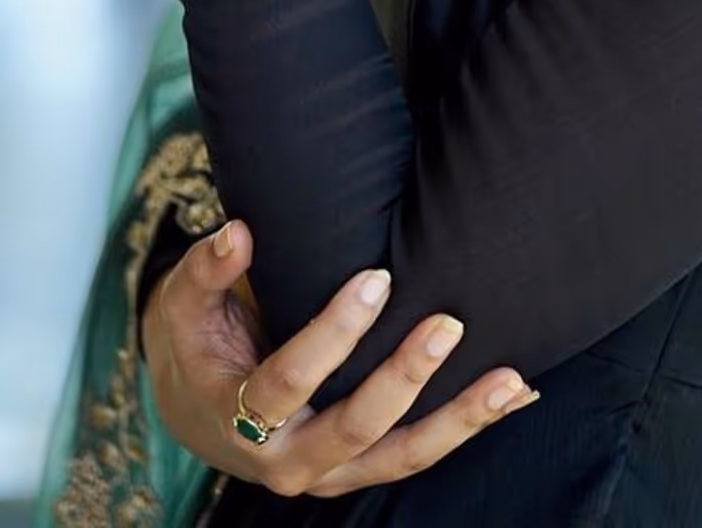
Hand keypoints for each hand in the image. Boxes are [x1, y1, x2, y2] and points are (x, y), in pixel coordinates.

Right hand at [143, 219, 539, 499]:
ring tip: (509, 381)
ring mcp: (330, 470)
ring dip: (458, 421)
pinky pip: (416, 453)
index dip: (333, 336)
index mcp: (237, 415)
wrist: (196, 408)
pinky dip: (467, 426)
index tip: (376, 279)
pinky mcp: (361, 466)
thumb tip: (238, 232)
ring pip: (399, 456)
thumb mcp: (185, 303)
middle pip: (353, 429)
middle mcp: (286, 458)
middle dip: (404, 379)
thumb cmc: (196, 340)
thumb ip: (206, 269)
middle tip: (447, 323)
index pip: (287, 383)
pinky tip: (516, 395)